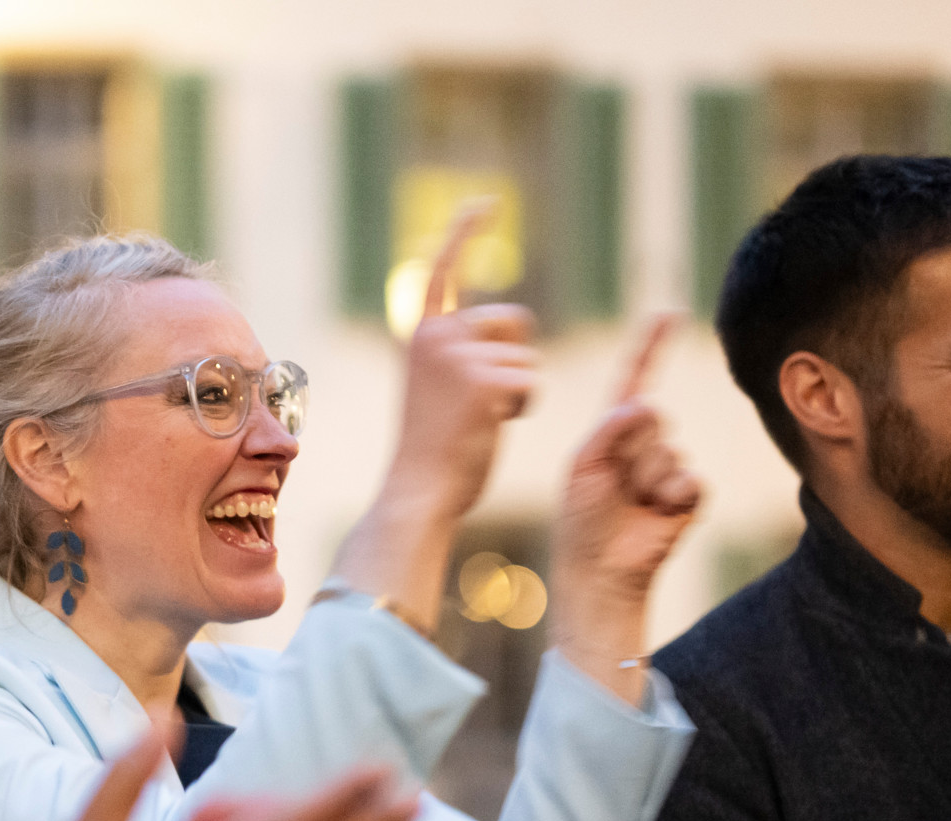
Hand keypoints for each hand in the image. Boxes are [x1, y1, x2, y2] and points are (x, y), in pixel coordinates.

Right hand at [387, 201, 539, 515]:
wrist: (418, 490)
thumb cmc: (433, 452)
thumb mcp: (439, 388)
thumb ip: (463, 353)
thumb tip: (507, 328)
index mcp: (421, 334)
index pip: (445, 270)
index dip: (466, 233)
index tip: (486, 201)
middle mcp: (437, 335)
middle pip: (514, 321)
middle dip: (514, 359)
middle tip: (480, 405)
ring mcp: (460, 355)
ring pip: (527, 357)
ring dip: (519, 391)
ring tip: (481, 421)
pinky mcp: (485, 380)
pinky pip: (531, 381)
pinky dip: (523, 408)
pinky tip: (492, 427)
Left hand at [549, 316, 703, 703]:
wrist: (600, 569)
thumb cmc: (581, 519)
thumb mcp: (583, 466)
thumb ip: (610, 430)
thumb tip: (648, 404)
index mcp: (612, 430)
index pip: (635, 377)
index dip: (651, 345)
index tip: (668, 313)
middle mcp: (644, 443)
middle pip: (651, 419)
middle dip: (629, 451)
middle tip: (613, 485)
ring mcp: (668, 468)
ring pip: (668, 453)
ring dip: (645, 480)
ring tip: (630, 505)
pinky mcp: (689, 496)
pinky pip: (690, 479)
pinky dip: (671, 496)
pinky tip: (656, 515)